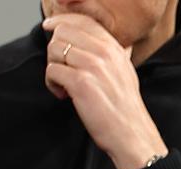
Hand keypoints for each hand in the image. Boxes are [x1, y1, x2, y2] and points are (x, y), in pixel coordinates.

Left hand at [43, 14, 167, 168]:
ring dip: (53, 67)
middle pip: (63, 32)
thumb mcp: (123, 74)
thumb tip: (83, 42)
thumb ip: (108, 55)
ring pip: (54, 49)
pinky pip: (52, 70)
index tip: (49, 29)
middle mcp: (105, 54)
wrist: (132, 134)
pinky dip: (52, 83)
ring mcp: (93, 67)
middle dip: (55, 49)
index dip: (61, 22)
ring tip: (63, 84)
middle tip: (62, 68)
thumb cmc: (125, 109)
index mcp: (115, 50)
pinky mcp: (81, 83)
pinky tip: (63, 94)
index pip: (82, 21)